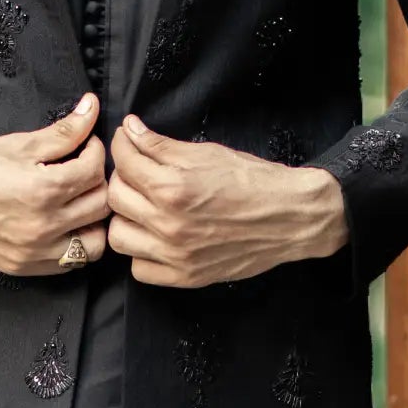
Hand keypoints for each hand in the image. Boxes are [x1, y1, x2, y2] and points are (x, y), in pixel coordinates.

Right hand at [0, 94, 110, 277]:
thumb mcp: (16, 143)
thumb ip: (63, 131)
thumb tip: (92, 108)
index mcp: (42, 190)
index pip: (94, 171)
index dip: (95, 151)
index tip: (85, 145)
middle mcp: (43, 227)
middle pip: (100, 205)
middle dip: (97, 182)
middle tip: (83, 169)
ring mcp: (34, 252)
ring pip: (94, 242)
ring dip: (94, 219)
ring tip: (79, 200)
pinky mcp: (23, 268)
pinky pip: (70, 263)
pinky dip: (76, 244)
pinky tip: (65, 225)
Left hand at [104, 116, 347, 287]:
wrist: (291, 217)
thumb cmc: (254, 181)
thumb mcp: (207, 153)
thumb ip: (161, 145)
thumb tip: (129, 130)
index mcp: (174, 187)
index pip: (124, 162)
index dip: (122, 144)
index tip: (127, 141)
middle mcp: (169, 224)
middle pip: (115, 197)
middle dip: (123, 177)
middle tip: (138, 172)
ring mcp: (175, 255)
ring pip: (119, 236)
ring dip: (126, 218)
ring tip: (143, 207)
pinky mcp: (185, 277)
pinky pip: (139, 269)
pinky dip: (141, 253)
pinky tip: (156, 238)